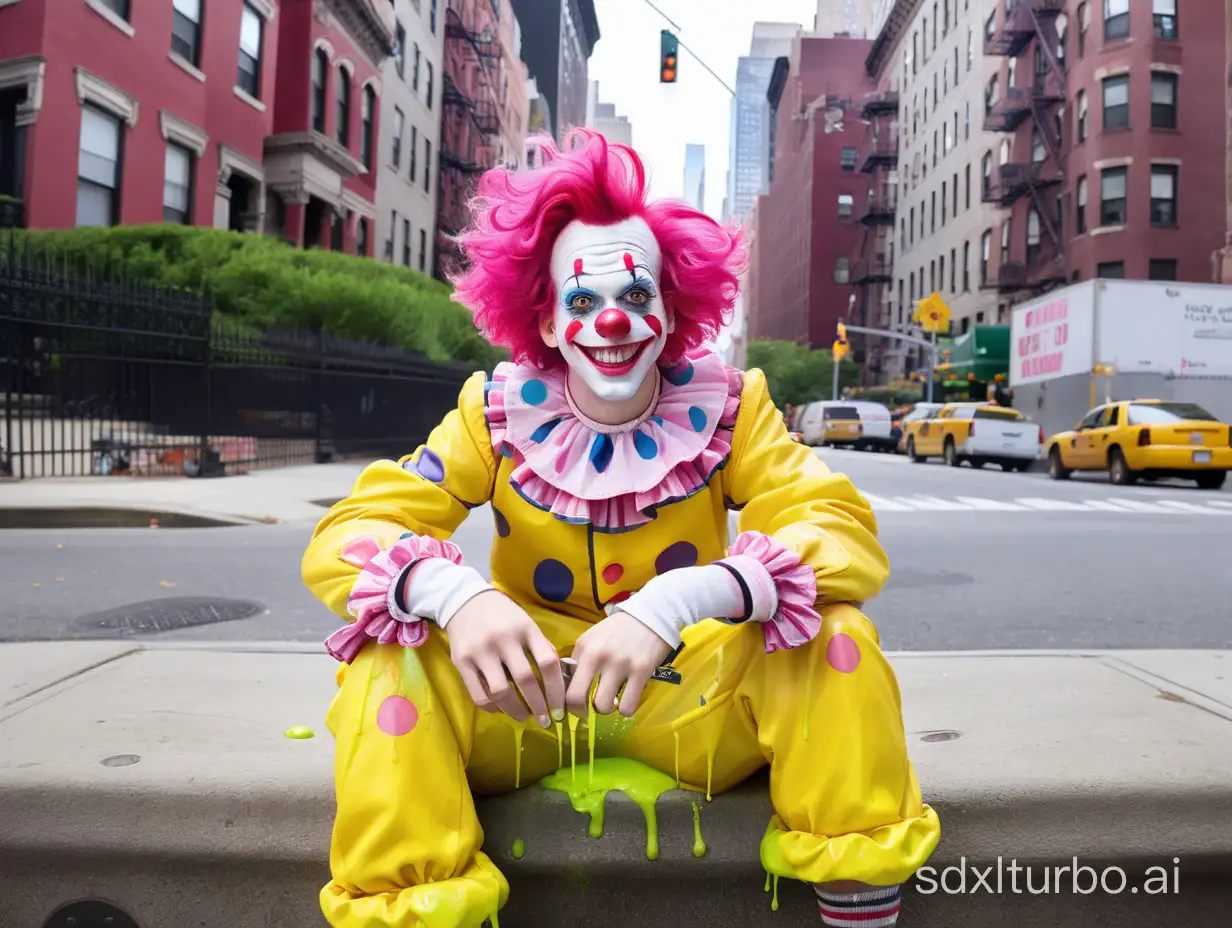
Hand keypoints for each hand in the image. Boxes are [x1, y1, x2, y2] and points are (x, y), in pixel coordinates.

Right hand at [446, 590, 564, 727]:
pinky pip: (479, 694)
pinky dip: (492, 708)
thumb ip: (540, 646)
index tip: (560, 708)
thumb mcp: (526, 622)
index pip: (548, 663)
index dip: (557, 690)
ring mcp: (481, 651)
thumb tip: (559, 676)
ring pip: (501, 691)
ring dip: (516, 710)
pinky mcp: (461, 662)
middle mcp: (503, 639)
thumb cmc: (502, 615)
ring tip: (524, 716)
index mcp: (525, 628)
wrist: (464, 600)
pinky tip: (501, 709)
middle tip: (546, 720)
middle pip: (526, 680)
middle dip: (539, 706)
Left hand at [566, 612, 671, 719]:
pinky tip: (628, 700)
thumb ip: (580, 660)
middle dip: (579, 712)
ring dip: (606, 709)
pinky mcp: (641, 671)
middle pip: (576, 698)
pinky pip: (627, 706)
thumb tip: (568, 686)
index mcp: (583, 648)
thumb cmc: (619, 630)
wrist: (651, 616)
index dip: (565, 699)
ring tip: (612, 701)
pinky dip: (626, 710)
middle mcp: (598, 655)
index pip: (563, 682)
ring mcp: (620, 664)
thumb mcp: (592, 639)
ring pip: (602, 706)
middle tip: (588, 713)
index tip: (573, 705)